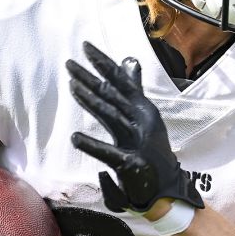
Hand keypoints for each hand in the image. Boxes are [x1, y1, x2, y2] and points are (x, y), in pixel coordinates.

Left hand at [67, 41, 204, 212]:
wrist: (165, 187)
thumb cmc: (150, 149)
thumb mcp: (143, 115)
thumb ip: (134, 88)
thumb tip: (129, 60)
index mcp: (143, 109)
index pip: (120, 81)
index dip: (103, 64)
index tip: (85, 47)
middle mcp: (142, 121)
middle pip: (113, 95)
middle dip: (90, 77)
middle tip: (69, 63)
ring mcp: (138, 141)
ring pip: (111, 116)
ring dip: (91, 101)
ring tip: (71, 86)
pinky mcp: (131, 164)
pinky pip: (109, 153)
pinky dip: (92, 145)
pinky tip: (75, 138)